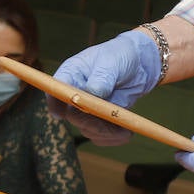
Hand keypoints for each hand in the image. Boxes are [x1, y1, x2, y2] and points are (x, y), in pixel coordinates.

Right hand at [51, 30, 160, 144]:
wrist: (139, 65)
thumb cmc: (120, 56)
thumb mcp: (111, 62)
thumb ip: (101, 77)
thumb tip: (93, 92)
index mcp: (70, 74)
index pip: (54, 91)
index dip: (56, 104)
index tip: (65, 113)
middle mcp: (74, 94)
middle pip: (72, 116)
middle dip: (91, 122)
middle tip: (112, 121)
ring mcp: (86, 109)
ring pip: (87, 129)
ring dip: (106, 132)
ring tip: (126, 127)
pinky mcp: (99, 120)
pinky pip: (100, 136)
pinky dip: (113, 138)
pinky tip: (126, 132)